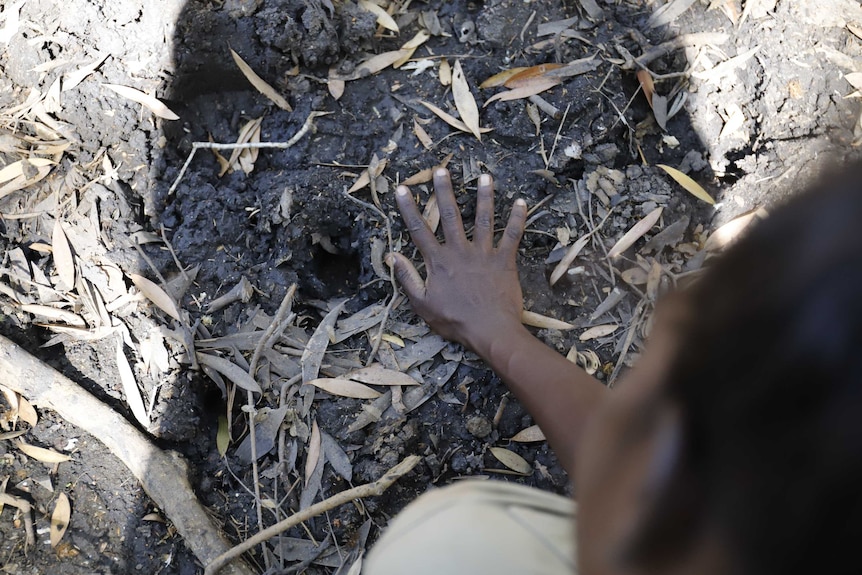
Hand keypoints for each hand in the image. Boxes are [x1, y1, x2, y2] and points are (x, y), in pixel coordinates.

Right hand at [388, 167, 527, 355]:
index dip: (409, 209)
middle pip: (450, 216)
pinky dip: (517, 219)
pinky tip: (521, 202)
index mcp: (439, 262)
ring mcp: (484, 254)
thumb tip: (393, 256)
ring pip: (483, 219)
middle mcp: (460, 251)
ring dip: (484, 197)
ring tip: (485, 177)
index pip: (419, 230)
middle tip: (441, 170)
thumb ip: (408, 279)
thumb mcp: (423, 305)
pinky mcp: (504, 261)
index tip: (403, 189)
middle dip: (444, 191)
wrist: (490, 331)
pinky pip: (512, 235)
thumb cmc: (455, 321)